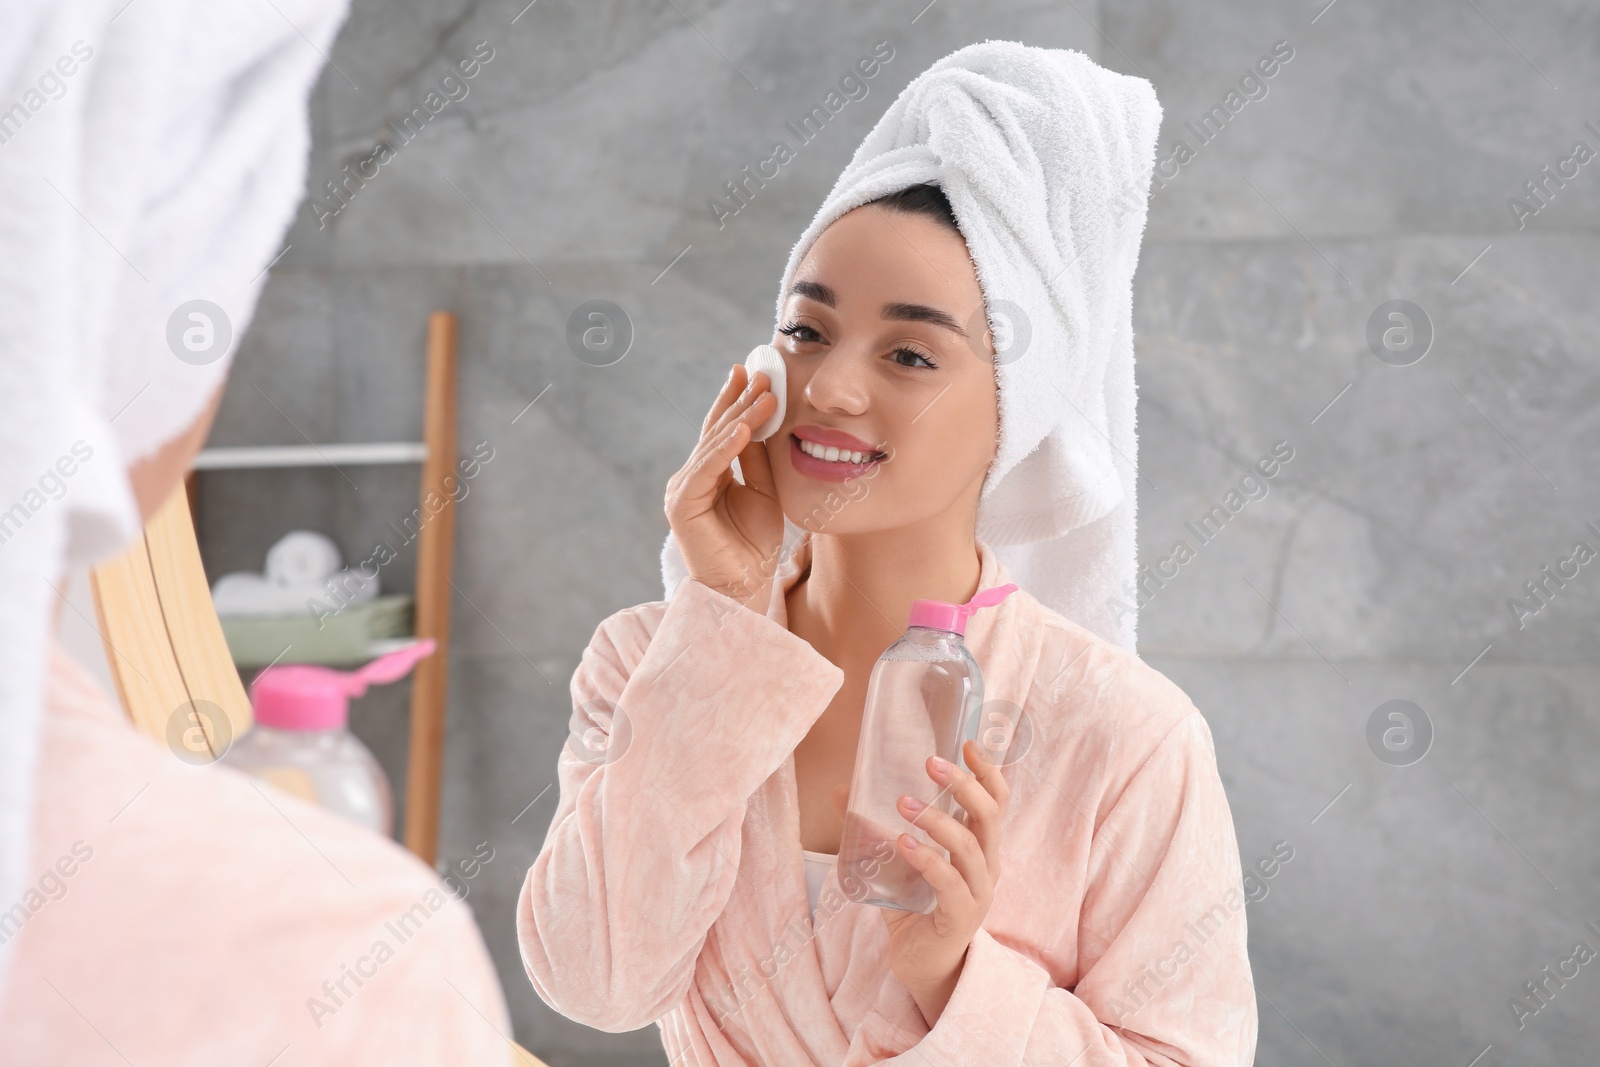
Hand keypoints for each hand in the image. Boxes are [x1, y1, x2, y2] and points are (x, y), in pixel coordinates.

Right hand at [664, 363, 784, 613]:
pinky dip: (725, 447)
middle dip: (738, 399)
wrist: (743, 588)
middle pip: (716, 430)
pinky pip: (707, 469)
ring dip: (740, 416)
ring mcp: (684, 489)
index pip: (722, 430)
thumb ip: (756, 461)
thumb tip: (758, 422)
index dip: (736, 401)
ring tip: (762, 393)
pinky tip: (742, 428)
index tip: (754, 373)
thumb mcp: (764, 493)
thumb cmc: (754, 546)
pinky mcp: (682, 504)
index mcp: (709, 475)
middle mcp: (691, 477)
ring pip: (713, 444)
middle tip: (759, 371)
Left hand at [881, 739, 1010, 1026]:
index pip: (997, 801)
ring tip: (903, 803)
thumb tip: (842, 791)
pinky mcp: (960, 917)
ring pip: (970, 846)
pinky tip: (903, 843)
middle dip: (964, 785)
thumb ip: (876, 828)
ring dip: (937, 820)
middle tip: (930, 762)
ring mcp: (977, 892)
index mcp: (980, 845)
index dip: (988, 771)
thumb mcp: (897, 859)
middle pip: (990, 816)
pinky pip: (949, 882)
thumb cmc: (916, 905)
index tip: (968, 742)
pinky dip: (927, 859)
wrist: (921, 964)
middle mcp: (986, 865)